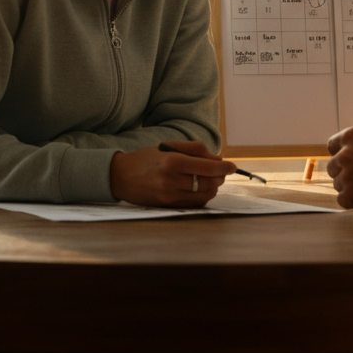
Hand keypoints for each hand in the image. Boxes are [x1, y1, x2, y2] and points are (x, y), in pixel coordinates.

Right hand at [109, 140, 234, 207]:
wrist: (119, 176)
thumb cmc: (147, 158)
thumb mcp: (169, 146)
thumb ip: (195, 150)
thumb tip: (218, 160)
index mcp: (173, 161)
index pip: (206, 167)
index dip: (223, 168)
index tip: (233, 167)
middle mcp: (171, 180)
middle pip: (207, 183)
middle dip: (219, 178)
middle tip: (221, 172)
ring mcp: (168, 196)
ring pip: (203, 195)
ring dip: (213, 188)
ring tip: (211, 180)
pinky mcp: (166, 206)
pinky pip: (193, 204)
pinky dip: (202, 197)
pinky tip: (200, 189)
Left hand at [326, 127, 352, 214]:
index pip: (333, 146)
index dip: (341, 155)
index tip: (349, 162)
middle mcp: (345, 154)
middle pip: (333, 167)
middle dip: (345, 173)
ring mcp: (346, 176)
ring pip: (338, 185)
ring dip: (351, 188)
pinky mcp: (351, 196)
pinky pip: (343, 201)